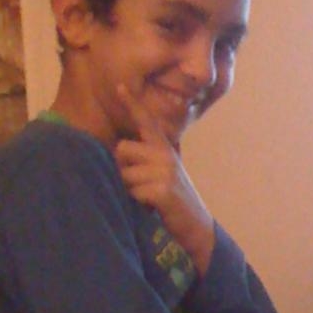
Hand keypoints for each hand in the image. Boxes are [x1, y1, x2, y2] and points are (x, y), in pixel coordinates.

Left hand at [113, 83, 214, 274]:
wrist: (195, 226)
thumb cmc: (171, 201)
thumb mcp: (160, 174)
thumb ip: (144, 160)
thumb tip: (117, 152)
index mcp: (164, 148)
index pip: (146, 121)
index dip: (132, 103)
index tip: (119, 86)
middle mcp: (165, 154)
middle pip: (122, 149)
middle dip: (122, 169)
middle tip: (139, 185)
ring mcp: (165, 171)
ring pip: (124, 172)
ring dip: (129, 188)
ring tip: (146, 197)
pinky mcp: (163, 189)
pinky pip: (132, 190)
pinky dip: (137, 202)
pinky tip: (151, 206)